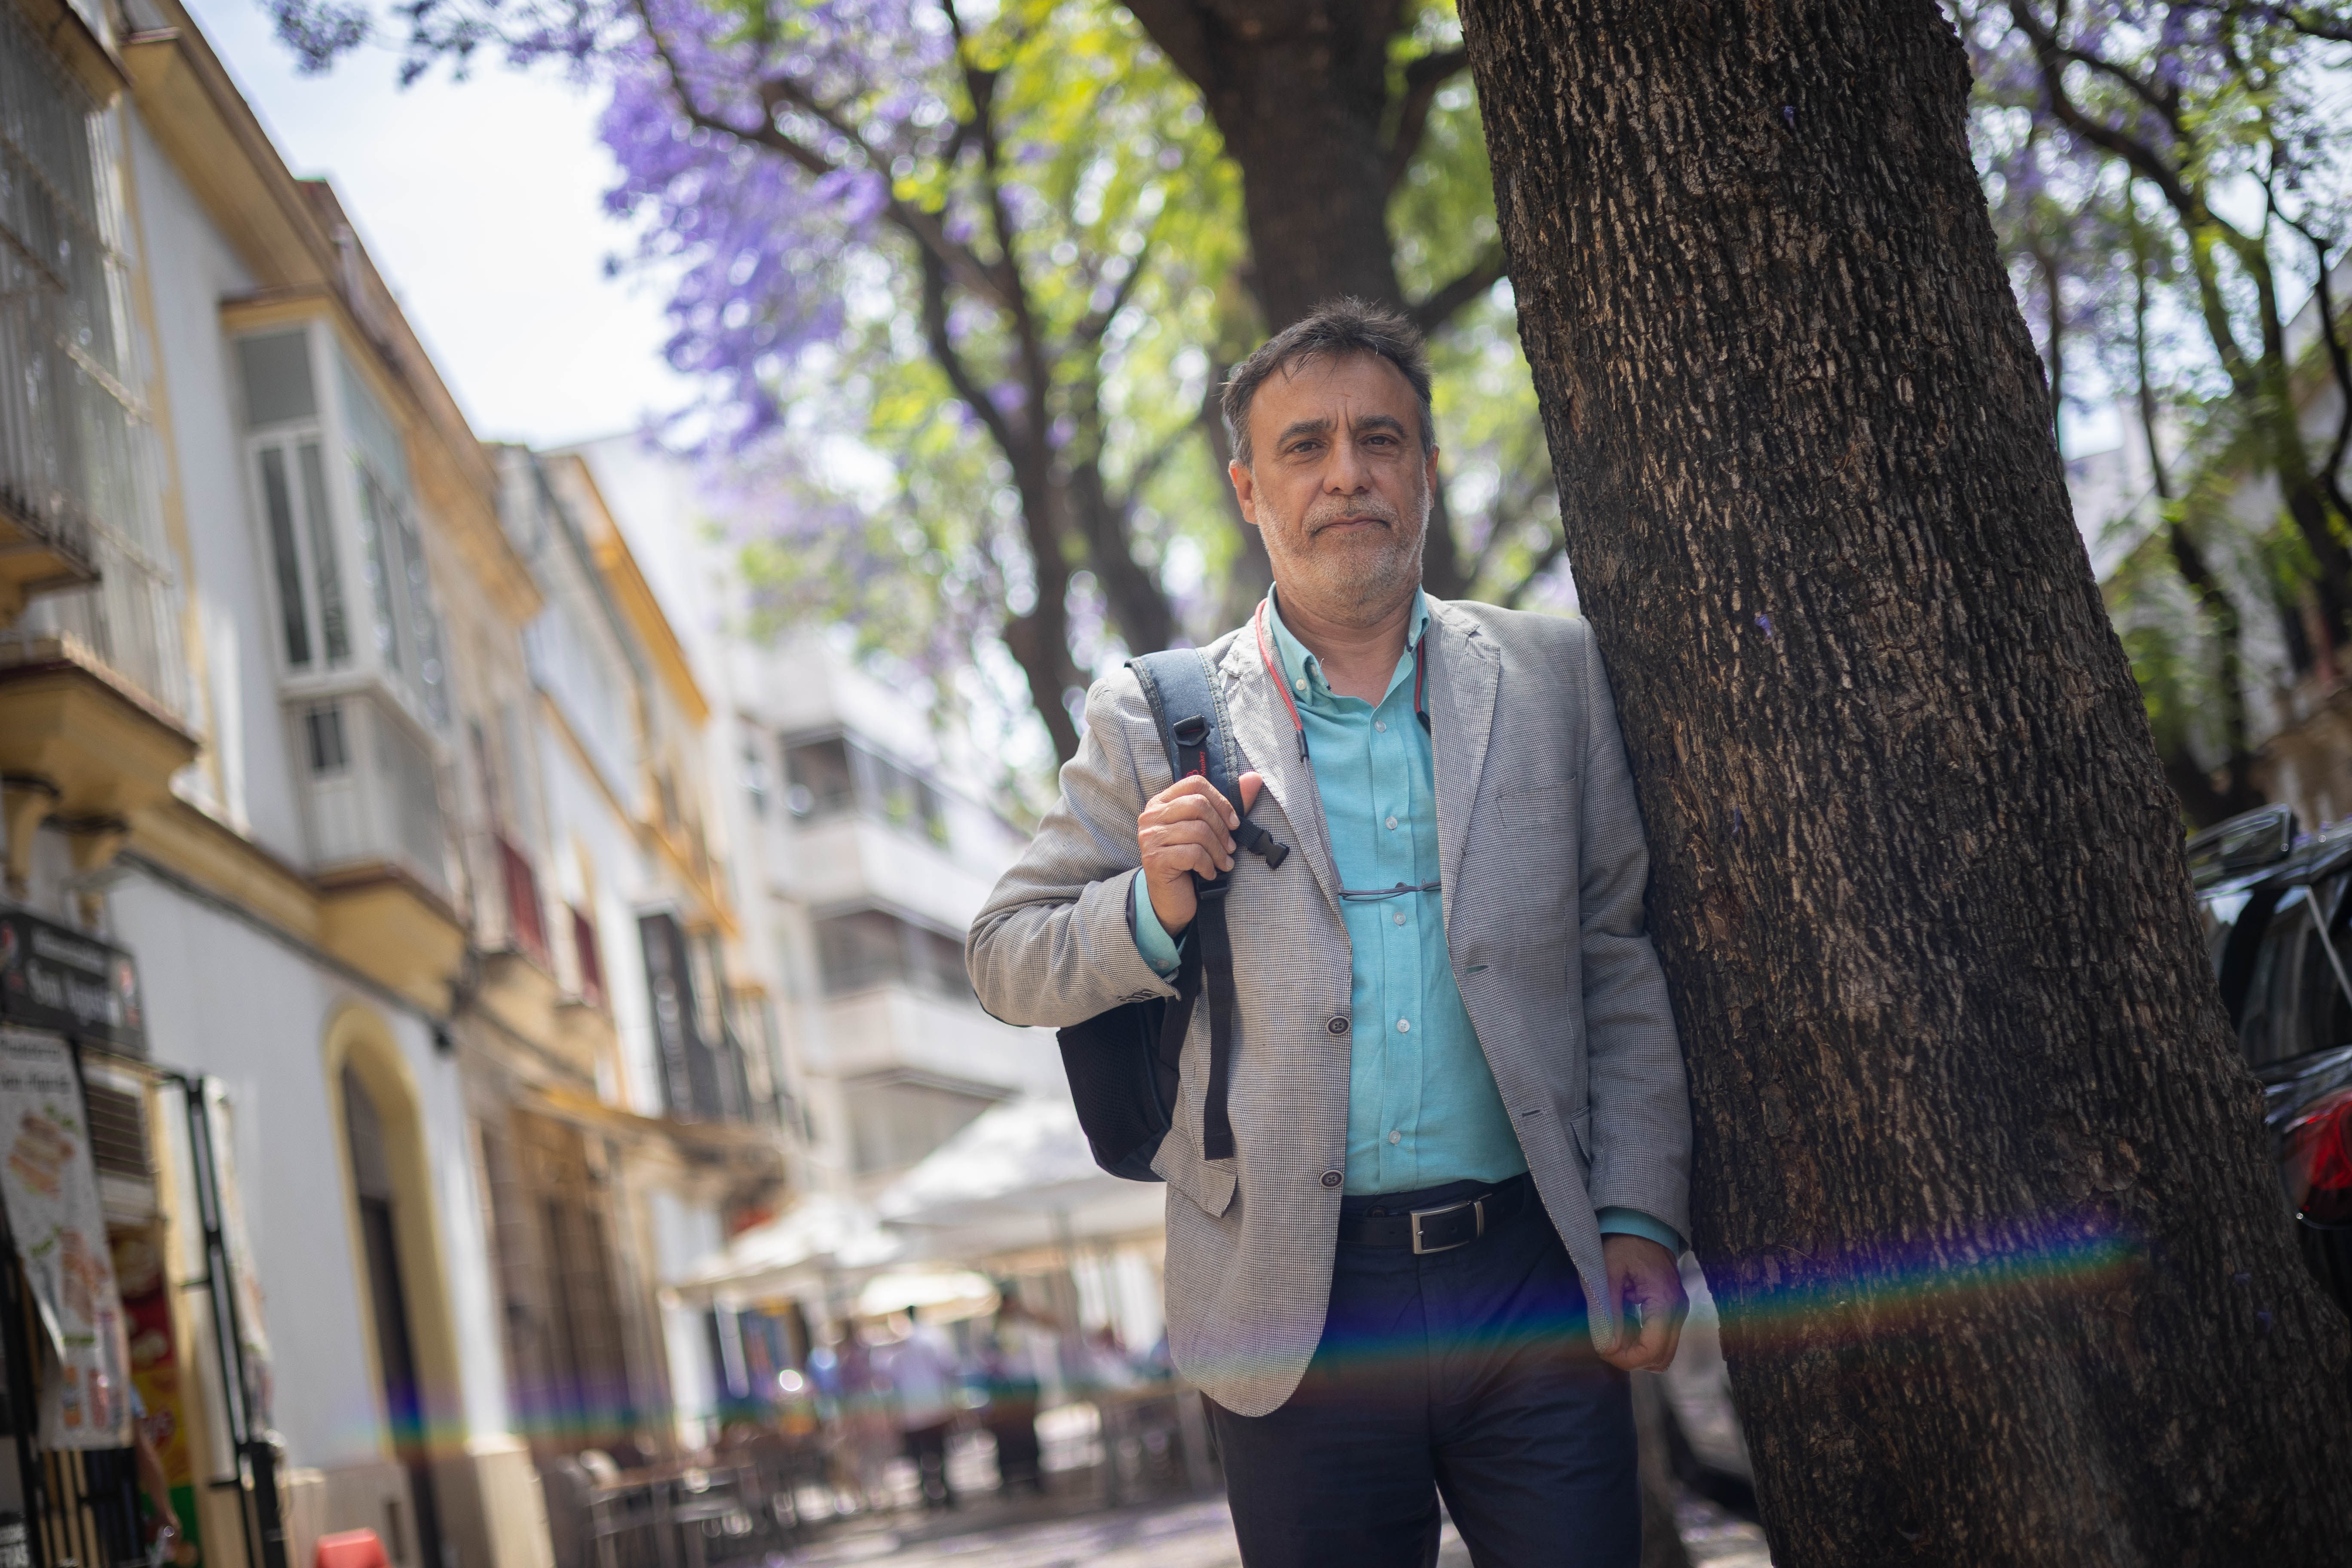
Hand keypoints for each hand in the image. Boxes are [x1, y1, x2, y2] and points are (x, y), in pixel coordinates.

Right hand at [1138, 772, 1264, 933]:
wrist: (1171, 900)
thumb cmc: (1190, 862)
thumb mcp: (1208, 831)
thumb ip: (1227, 805)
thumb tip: (1254, 778)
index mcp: (1162, 802)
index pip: (1195, 784)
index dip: (1221, 801)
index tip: (1234, 822)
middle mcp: (1151, 816)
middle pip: (1198, 805)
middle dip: (1222, 829)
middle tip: (1230, 847)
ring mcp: (1150, 837)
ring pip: (1198, 830)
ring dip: (1218, 851)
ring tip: (1224, 863)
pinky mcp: (1155, 859)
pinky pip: (1193, 853)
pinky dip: (1208, 865)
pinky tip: (1209, 873)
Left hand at [1598, 1233, 1687, 1372]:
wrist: (1642, 1224)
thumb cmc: (1623, 1244)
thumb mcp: (1607, 1274)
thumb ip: (1607, 1312)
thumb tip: (1606, 1348)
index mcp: (1665, 1303)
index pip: (1651, 1351)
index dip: (1625, 1358)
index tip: (1602, 1348)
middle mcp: (1678, 1312)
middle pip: (1661, 1358)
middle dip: (1630, 1358)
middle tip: (1605, 1342)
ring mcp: (1678, 1312)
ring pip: (1662, 1352)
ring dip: (1636, 1351)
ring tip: (1613, 1330)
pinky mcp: (1672, 1310)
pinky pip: (1660, 1339)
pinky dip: (1641, 1341)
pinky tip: (1623, 1323)